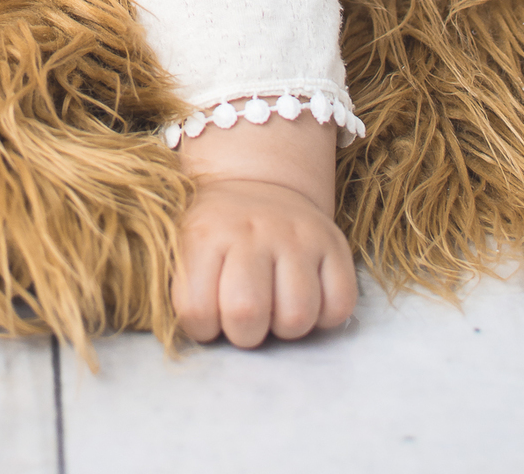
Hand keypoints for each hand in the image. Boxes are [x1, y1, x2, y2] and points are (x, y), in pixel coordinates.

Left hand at [172, 174, 356, 346]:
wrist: (256, 184)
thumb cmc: (216, 233)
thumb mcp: (184, 247)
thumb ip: (185, 291)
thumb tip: (192, 340)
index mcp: (206, 234)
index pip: (197, 311)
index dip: (203, 329)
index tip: (210, 315)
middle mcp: (252, 231)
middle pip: (247, 314)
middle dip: (245, 334)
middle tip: (244, 318)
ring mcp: (296, 235)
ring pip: (297, 316)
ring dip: (285, 327)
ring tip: (275, 307)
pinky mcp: (333, 243)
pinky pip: (339, 305)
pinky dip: (324, 315)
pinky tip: (307, 298)